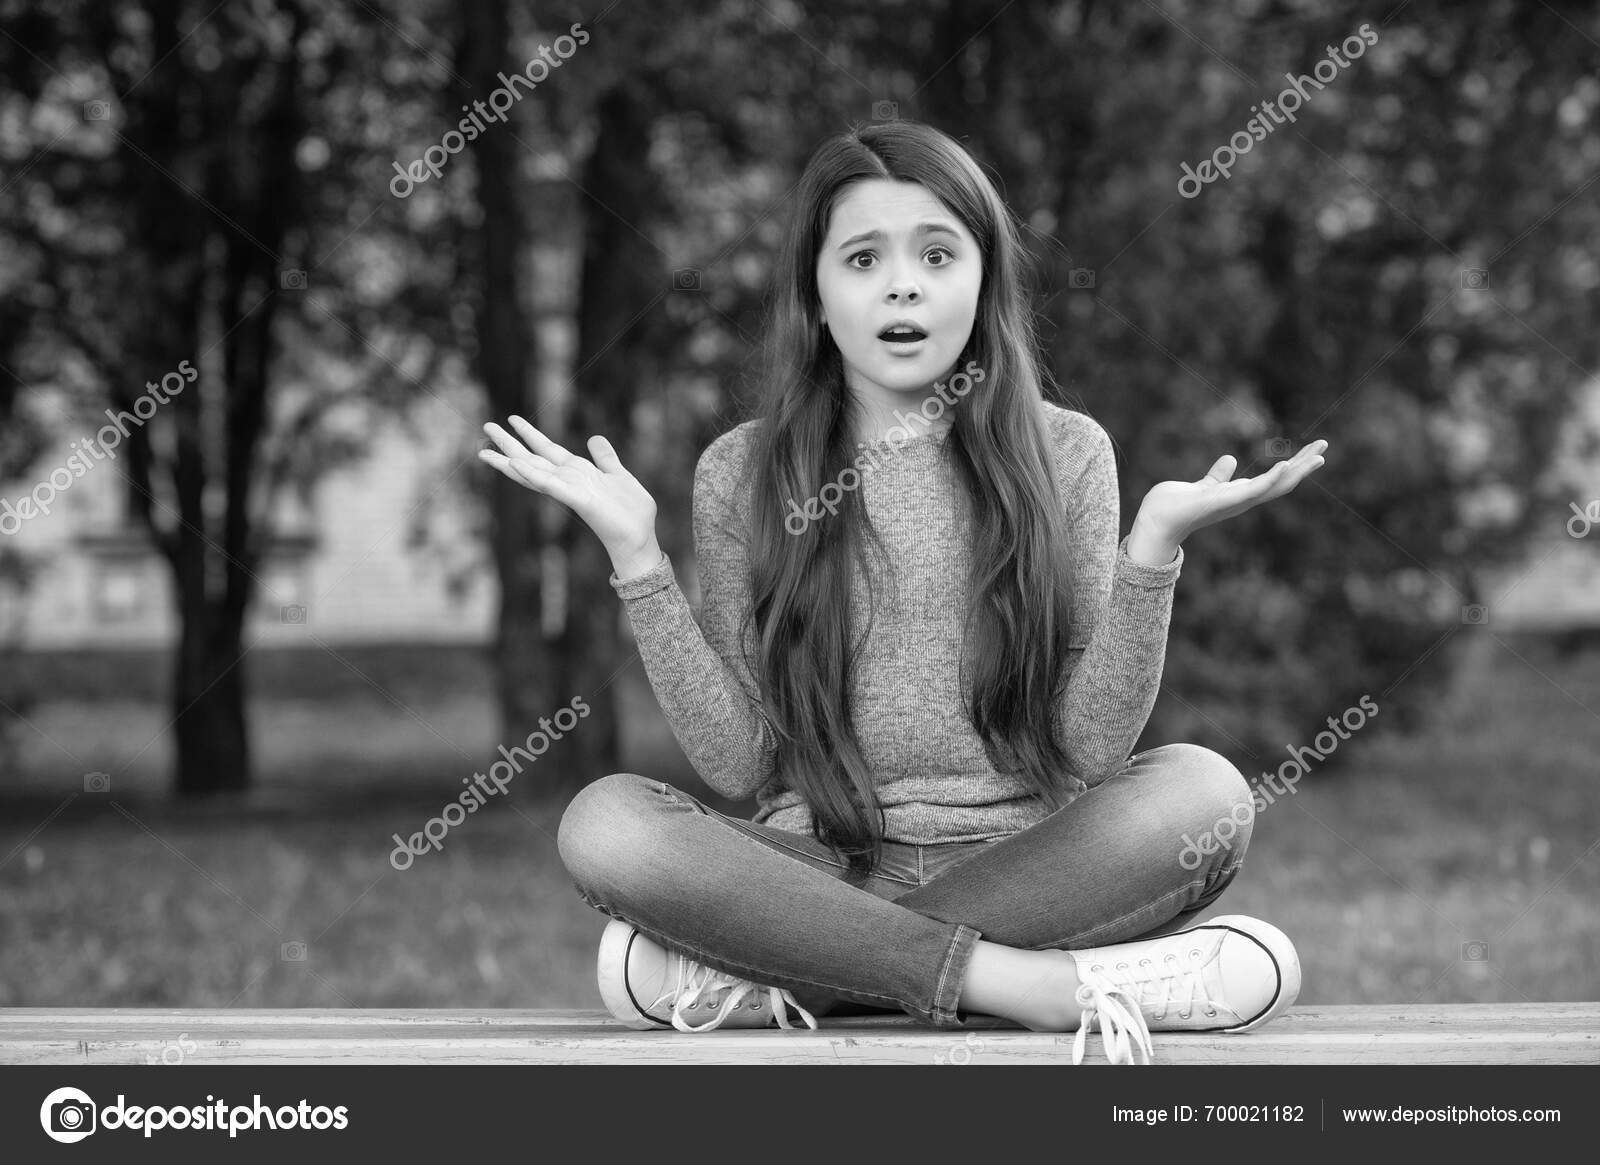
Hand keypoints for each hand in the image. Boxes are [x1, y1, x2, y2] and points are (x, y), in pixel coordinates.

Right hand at [479, 416, 658, 562]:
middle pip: (532, 459)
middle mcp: (568, 481)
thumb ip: (606, 458)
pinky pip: (551, 486)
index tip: (511, 420)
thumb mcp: (619, 475)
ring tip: (485, 449)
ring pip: (534, 472)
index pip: (547, 451)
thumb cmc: (631, 513)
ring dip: (510, 460)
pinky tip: (515, 464)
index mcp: (578, 473)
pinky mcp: (578, 500)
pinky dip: (532, 475)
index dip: (530, 435)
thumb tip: (594, 438)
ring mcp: (570, 491)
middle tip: (486, 425)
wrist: (639, 539)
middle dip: (509, 443)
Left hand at [1134, 439, 1327, 547]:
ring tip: (1317, 455)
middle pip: (1282, 483)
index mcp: (1239, 495)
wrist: (1155, 521)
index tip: (1312, 451)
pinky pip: (1254, 490)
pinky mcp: (1225, 501)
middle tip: (1324, 447)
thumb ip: (1218, 476)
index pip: (1274, 479)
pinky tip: (1286, 466)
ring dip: (1297, 471)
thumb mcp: (1204, 486)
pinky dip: (1272, 480)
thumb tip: (1230, 459)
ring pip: (1275, 487)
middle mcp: (1242, 501)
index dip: (1294, 466)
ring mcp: (1235, 502)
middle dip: (1304, 465)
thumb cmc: (1176, 506)